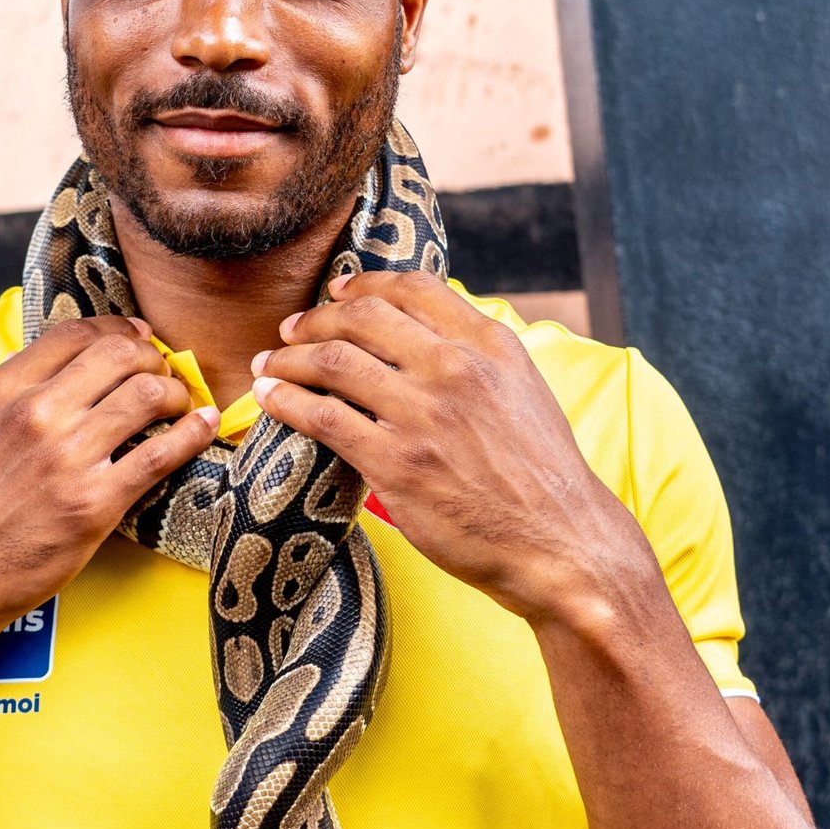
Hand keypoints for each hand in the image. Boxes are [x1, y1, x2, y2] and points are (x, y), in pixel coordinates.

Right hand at [0, 316, 218, 653]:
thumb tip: (58, 368)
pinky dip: (192, 434)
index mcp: (1, 391)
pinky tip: (202, 428)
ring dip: (178, 394)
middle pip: (121, 355)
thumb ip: (10, 395)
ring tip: (183, 407)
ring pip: (148, 395)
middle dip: (155, 359)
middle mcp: (35, 414)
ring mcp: (66, 458)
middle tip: (166, 376)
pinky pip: (162, 454)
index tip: (140, 337)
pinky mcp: (94, 503)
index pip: (76, 334)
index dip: (119, 329)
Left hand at [250, 272, 652, 624]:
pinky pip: (322, 417)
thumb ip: (476, 360)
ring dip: (288, 358)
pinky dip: (286, 401)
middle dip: (316, 319)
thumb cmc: (541, 478)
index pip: (414, 288)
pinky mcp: (397, 463)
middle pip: (362, 317)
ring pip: (333, 361)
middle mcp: (455, 368)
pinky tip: (270, 399)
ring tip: (268, 365)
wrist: (561, 545)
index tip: (337, 290)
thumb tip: (426, 339)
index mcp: (489, 345)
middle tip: (290, 331)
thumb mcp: (523, 393)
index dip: (364, 284)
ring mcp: (424, 414)